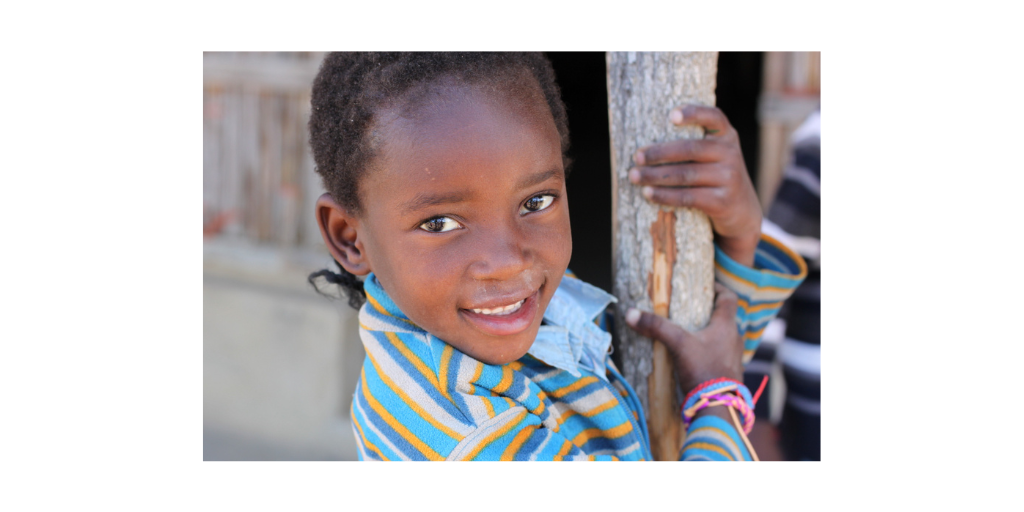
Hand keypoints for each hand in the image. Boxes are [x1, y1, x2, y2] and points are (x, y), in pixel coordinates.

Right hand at [624, 284, 742, 394]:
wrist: (717, 406)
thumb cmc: (703, 369)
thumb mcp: (678, 344)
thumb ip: (656, 327)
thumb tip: (631, 313)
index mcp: (727, 325)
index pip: (729, 298)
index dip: (719, 289)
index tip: (707, 286)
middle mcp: (734, 338)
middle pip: (725, 317)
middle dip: (710, 312)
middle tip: (693, 310)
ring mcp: (734, 356)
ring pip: (724, 337)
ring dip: (710, 333)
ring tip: (691, 333)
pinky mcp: (730, 372)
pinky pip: (721, 354)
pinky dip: (710, 350)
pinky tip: (694, 356)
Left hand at [630, 105, 760, 266]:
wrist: (742, 210)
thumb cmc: (716, 176)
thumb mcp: (716, 155)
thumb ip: (696, 143)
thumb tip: (647, 144)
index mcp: (727, 136)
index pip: (713, 117)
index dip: (694, 113)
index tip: (672, 116)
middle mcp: (731, 154)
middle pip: (690, 149)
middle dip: (659, 153)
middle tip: (637, 156)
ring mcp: (729, 178)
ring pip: (686, 174)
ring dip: (656, 176)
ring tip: (635, 176)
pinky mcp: (722, 201)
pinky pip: (688, 196)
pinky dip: (665, 195)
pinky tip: (649, 194)